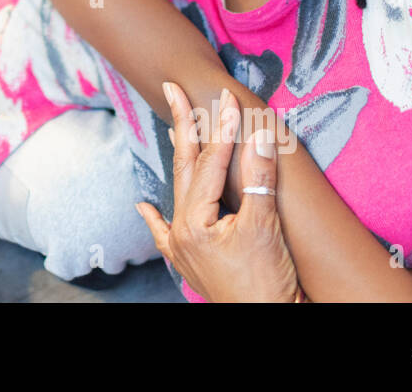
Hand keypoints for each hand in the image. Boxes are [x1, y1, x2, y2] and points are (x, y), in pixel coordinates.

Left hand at [136, 83, 299, 301]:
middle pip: (185, 169)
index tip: (229, 98)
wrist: (268, 322)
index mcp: (195, 221)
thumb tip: (261, 136)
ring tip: (175, 128)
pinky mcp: (191, 263)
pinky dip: (155, 217)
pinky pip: (166, 234)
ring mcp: (184, 248)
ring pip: (180, 192)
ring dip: (181, 159)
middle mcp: (182, 231)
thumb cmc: (266, 284)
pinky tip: (143, 206)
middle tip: (173, 89)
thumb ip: (260, 180)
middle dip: (183, 127)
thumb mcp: (265, 228)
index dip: (222, 129)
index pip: (210, 163)